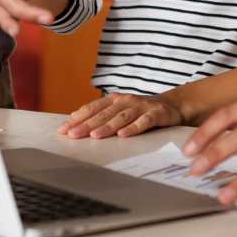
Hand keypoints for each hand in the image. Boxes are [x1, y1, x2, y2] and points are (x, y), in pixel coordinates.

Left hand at [57, 93, 185, 139]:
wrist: (172, 106)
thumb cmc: (140, 111)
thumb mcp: (119, 111)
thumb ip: (99, 114)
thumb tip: (73, 119)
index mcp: (114, 100)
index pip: (92, 109)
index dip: (78, 118)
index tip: (63, 130)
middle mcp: (125, 101)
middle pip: (104, 114)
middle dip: (87, 124)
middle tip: (73, 134)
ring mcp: (141, 106)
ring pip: (122, 117)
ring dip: (107, 126)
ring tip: (95, 136)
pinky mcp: (156, 113)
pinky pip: (144, 121)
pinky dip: (133, 128)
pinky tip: (123, 135)